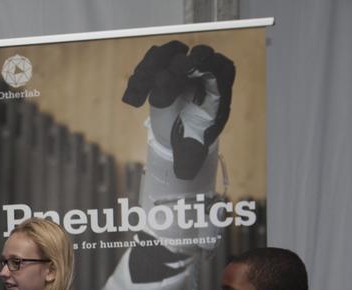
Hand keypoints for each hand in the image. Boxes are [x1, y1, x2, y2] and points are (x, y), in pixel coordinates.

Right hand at [121, 41, 234, 179]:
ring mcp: (180, 66)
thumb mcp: (194, 149)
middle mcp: (200, 70)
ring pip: (164, 54)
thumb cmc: (194, 134)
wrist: (182, 127)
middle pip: (188, 54)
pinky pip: (148, 66)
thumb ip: (189, 159)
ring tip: (137, 99)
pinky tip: (133, 102)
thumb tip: (183, 173)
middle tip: (159, 96)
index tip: (188, 70)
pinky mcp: (162, 68)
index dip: (204, 63)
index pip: (216, 63)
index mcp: (218, 83)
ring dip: (147, 72)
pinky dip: (137, 82)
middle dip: (172, 70)